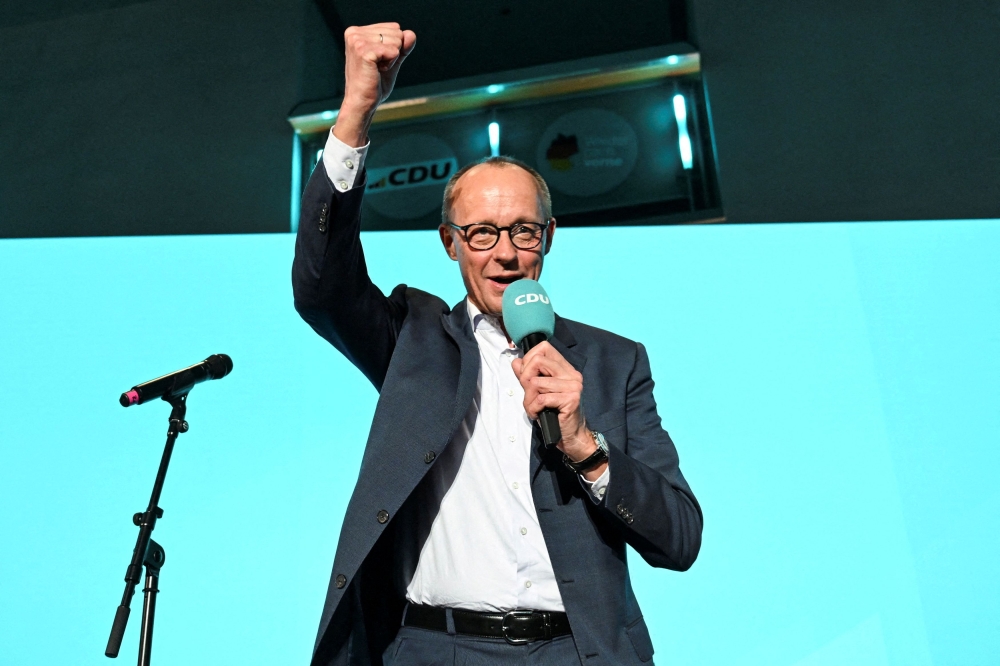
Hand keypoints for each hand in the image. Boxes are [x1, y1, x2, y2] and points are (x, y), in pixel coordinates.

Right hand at [334, 23, 416, 146]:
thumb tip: (411, 34)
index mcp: (357, 31)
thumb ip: (402, 47)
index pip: (394, 28)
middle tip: (377, 67)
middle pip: (397, 32)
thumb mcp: (392, 61)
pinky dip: (391, 64)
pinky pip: (394, 51)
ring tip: (376, 70)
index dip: (393, 48)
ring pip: (397, 41)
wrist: (362, 103)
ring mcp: (357, 41)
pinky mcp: (364, 51)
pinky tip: (377, 72)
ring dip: (392, 59)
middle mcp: (354, 33)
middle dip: (393, 52)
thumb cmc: (374, 84)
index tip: (378, 62)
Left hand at [511, 341, 596, 463]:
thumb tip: (516, 362)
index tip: (526, 376)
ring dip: (529, 399)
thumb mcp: (538, 392)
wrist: (571, 437)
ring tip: (535, 408)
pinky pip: (541, 399)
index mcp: (566, 369)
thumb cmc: (555, 415)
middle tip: (528, 394)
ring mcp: (573, 386)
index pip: (544, 348)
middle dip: (525, 378)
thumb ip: (528, 376)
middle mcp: (572, 374)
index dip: (529, 359)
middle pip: (537, 361)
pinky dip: (534, 408)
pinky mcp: (570, 399)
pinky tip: (538, 414)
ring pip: (536, 382)